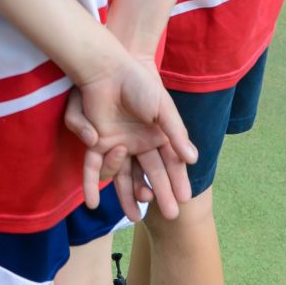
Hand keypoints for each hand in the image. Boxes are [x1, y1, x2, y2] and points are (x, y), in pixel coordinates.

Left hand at [61, 43, 194, 222]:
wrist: (111, 69)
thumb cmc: (140, 84)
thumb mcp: (162, 109)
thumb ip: (177, 134)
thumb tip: (193, 159)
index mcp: (156, 136)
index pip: (170, 163)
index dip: (178, 181)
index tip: (185, 198)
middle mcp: (137, 144)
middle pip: (149, 174)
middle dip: (160, 193)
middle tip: (171, 214)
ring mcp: (117, 145)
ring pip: (123, 177)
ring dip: (128, 196)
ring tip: (136, 215)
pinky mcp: (96, 143)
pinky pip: (93, 168)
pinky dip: (92, 184)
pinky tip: (92, 203)